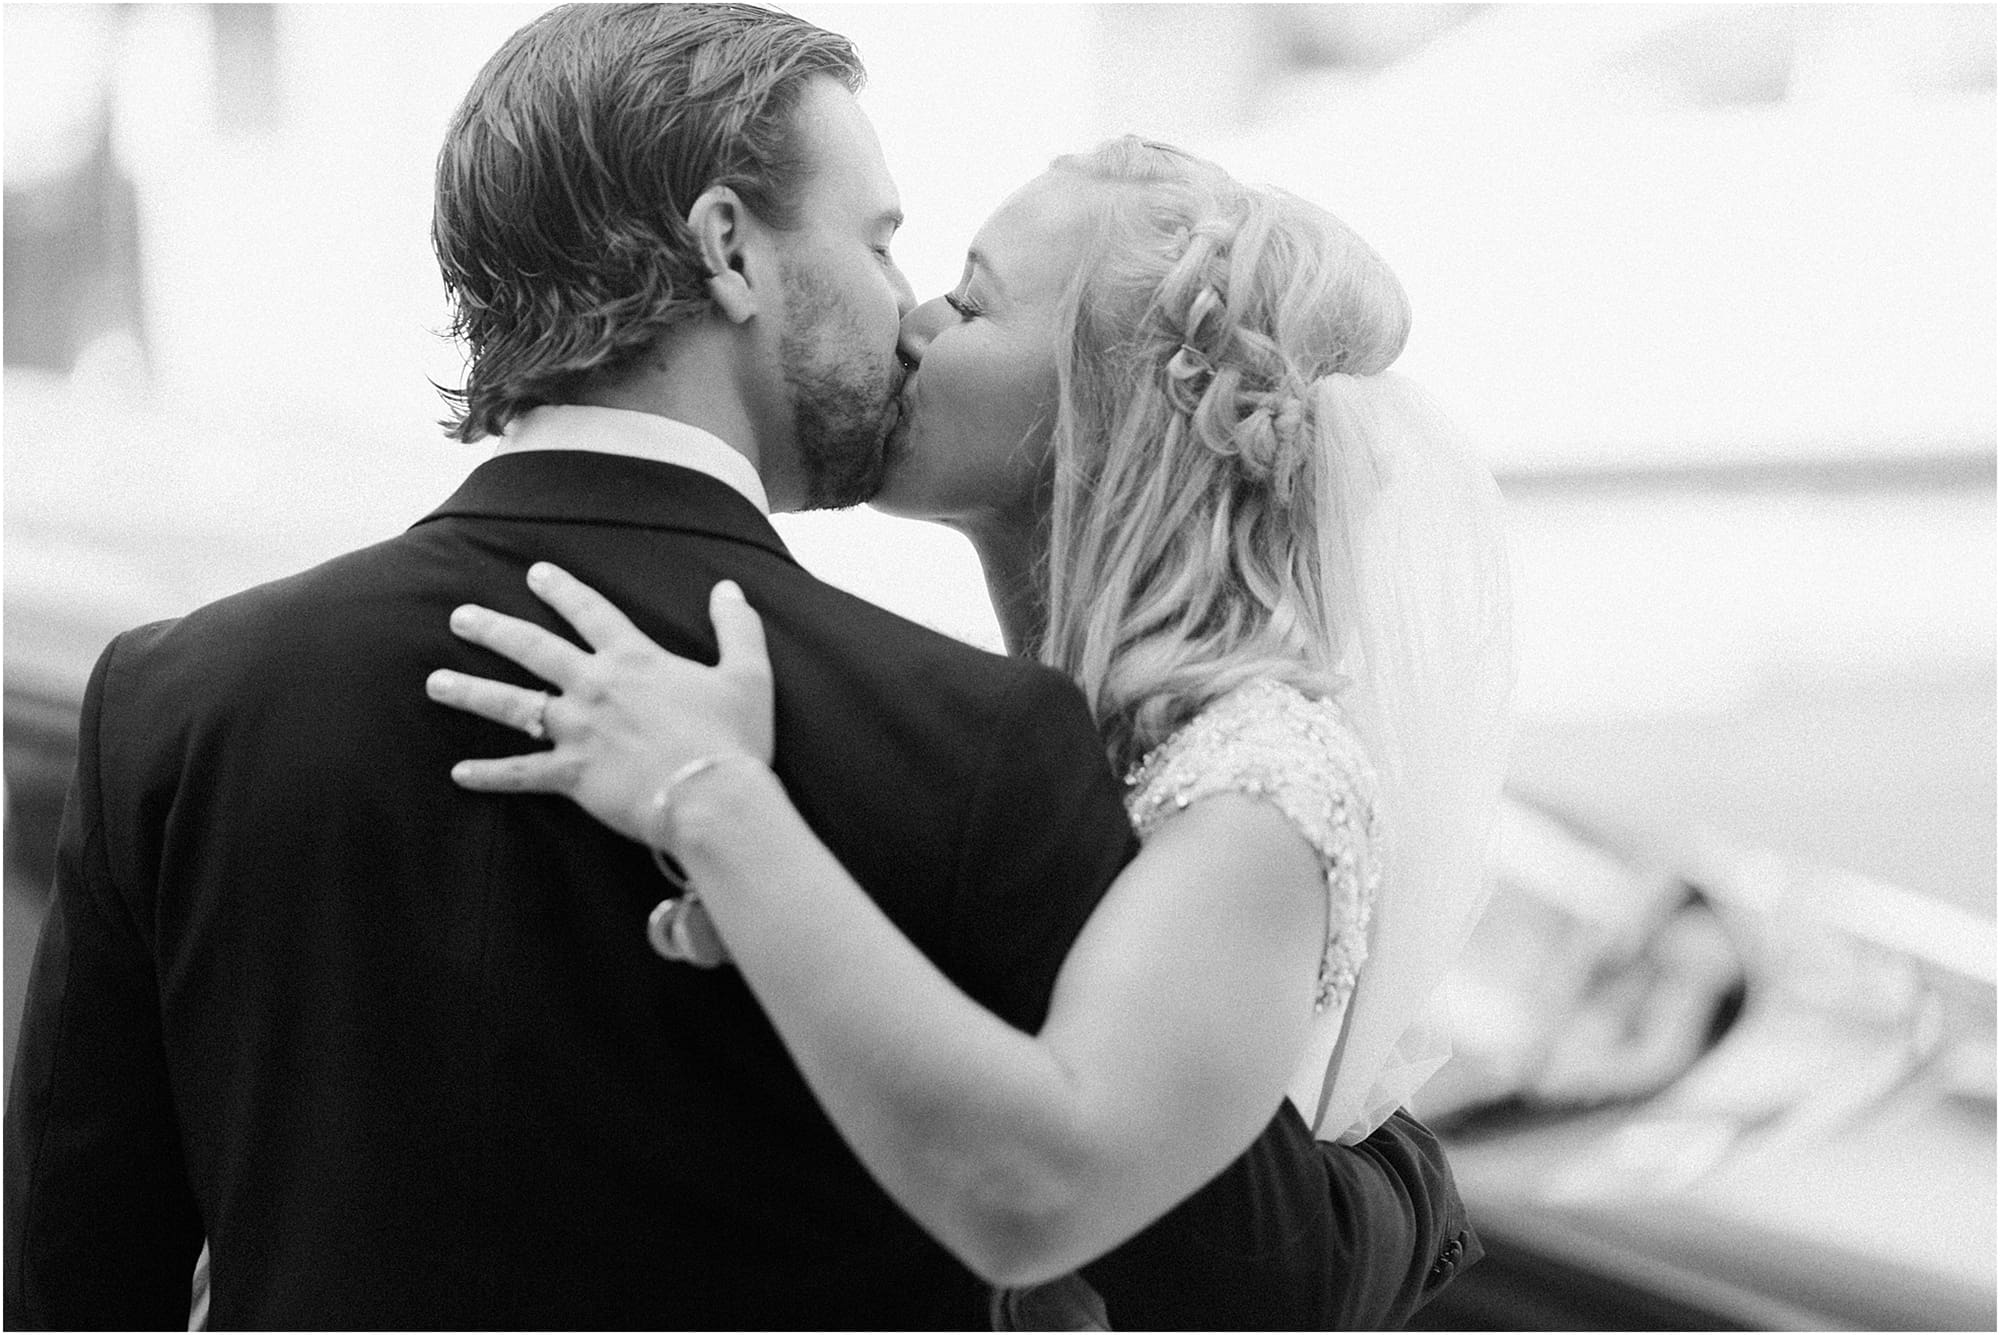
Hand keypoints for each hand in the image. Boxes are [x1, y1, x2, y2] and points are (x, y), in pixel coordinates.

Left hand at [427, 562, 773, 846]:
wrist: (713, 796)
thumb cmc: (735, 737)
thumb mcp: (748, 673)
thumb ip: (736, 626)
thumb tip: (728, 588)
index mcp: (635, 659)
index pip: (592, 612)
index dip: (564, 590)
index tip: (535, 573)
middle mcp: (596, 687)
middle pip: (534, 649)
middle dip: (493, 629)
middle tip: (460, 617)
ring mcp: (578, 730)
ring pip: (512, 705)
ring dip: (471, 691)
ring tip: (435, 683)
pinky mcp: (573, 774)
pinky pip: (521, 774)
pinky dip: (489, 775)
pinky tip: (459, 773)